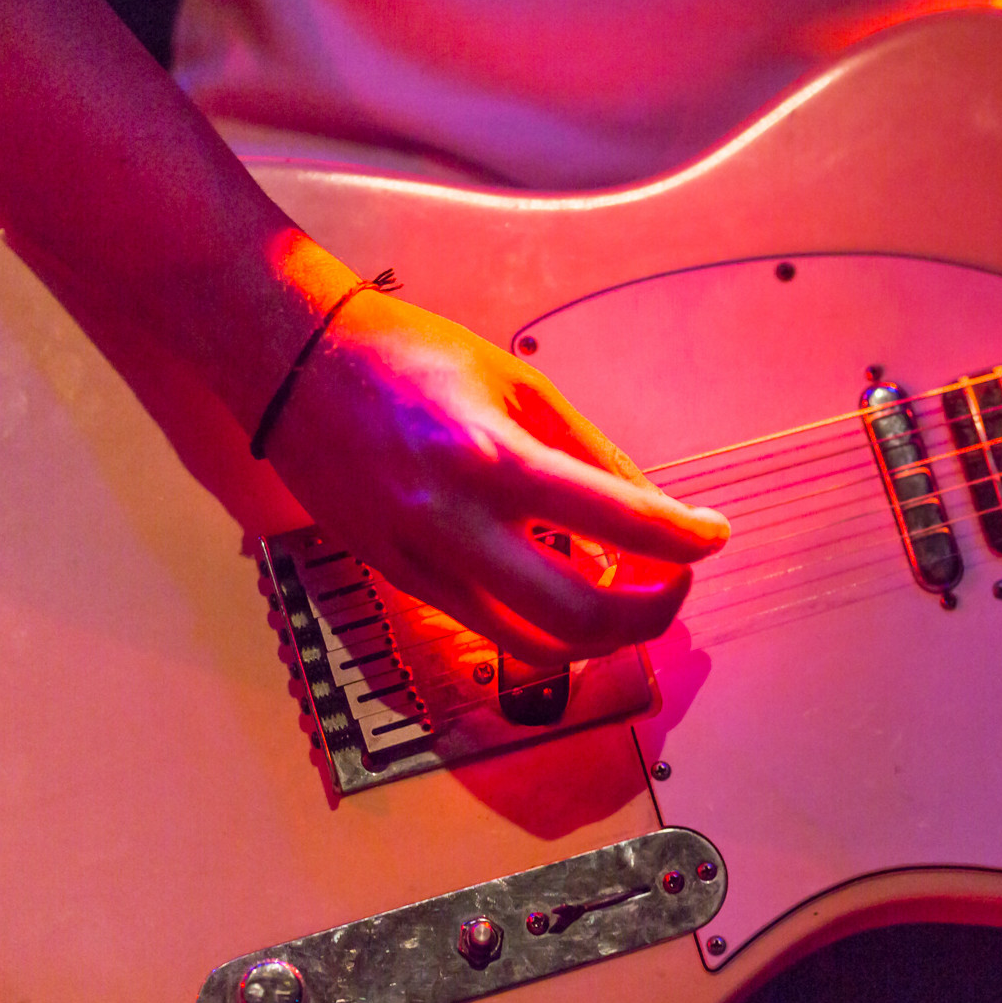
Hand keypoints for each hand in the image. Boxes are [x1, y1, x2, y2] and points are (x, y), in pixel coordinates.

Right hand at [262, 290, 728, 663]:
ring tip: (631, 595)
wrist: (289, 365)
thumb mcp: (520, 385)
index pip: (620, 521)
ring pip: (536, 645)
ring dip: (601, 635)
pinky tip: (569, 592)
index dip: (684, 538)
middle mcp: (454, 524)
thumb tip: (655, 510)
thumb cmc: (406, 357)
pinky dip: (546, 626)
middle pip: (582, 616)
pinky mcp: (401, 582)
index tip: (712, 535)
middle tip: (676, 583)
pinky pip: (491, 629)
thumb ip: (593, 455)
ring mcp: (420, 564)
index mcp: (492, 458)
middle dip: (651, 612)